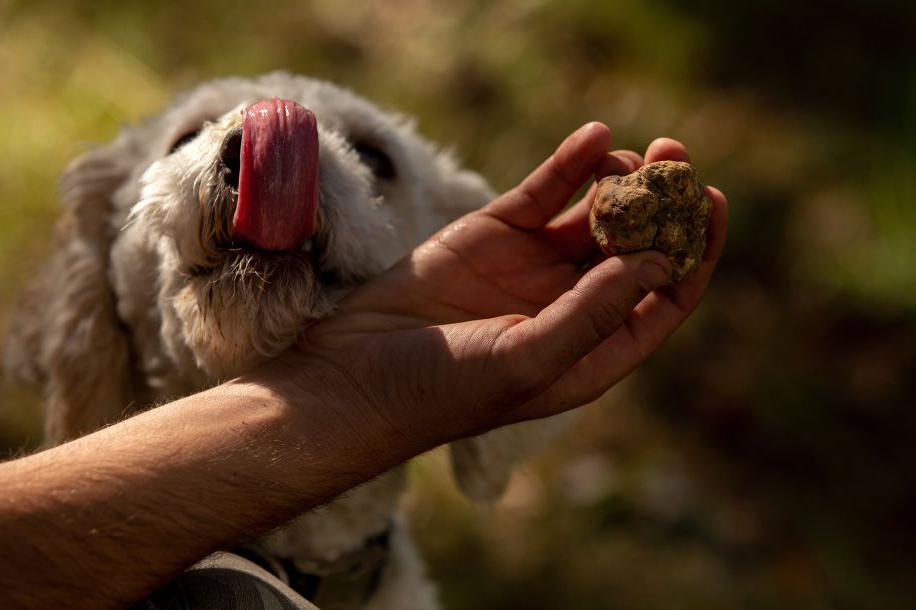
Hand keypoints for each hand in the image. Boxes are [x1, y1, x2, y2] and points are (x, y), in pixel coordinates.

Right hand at [288, 123, 727, 447]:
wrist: (354, 376)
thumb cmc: (445, 390)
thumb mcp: (528, 358)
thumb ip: (594, 312)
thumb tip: (660, 261)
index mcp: (592, 348)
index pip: (662, 298)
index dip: (692, 254)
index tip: (708, 206)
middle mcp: (570, 305)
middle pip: (635, 247)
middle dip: (660, 204)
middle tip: (676, 158)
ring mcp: (531, 267)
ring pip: (594, 214)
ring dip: (620, 180)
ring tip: (631, 154)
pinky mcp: (493, 235)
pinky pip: (542, 194)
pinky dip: (569, 164)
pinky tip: (594, 137)